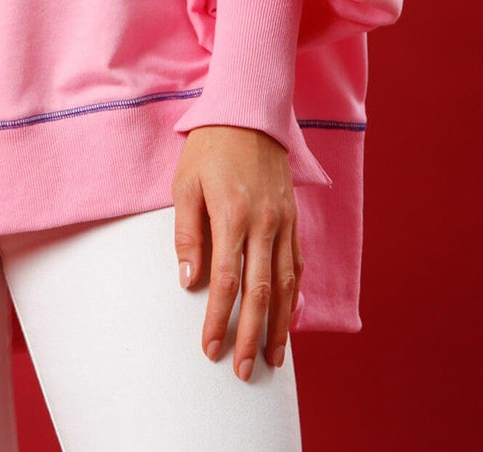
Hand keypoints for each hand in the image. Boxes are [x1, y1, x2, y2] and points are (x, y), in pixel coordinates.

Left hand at [171, 125, 302, 380]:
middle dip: (252, 336)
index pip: (228, 281)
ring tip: (273, 359)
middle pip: (261, 292)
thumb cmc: (209, 148)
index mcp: (232, 215)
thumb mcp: (185, 184)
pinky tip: (289, 317)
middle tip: (244, 371)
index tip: (210, 348)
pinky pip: (297, 264)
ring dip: (279, 325)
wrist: (249, 112)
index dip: (219, 319)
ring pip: (286, 284)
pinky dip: (294, 295)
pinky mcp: (293, 218)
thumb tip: (189, 281)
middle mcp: (264, 223)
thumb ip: (187, 234)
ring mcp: (284, 222)